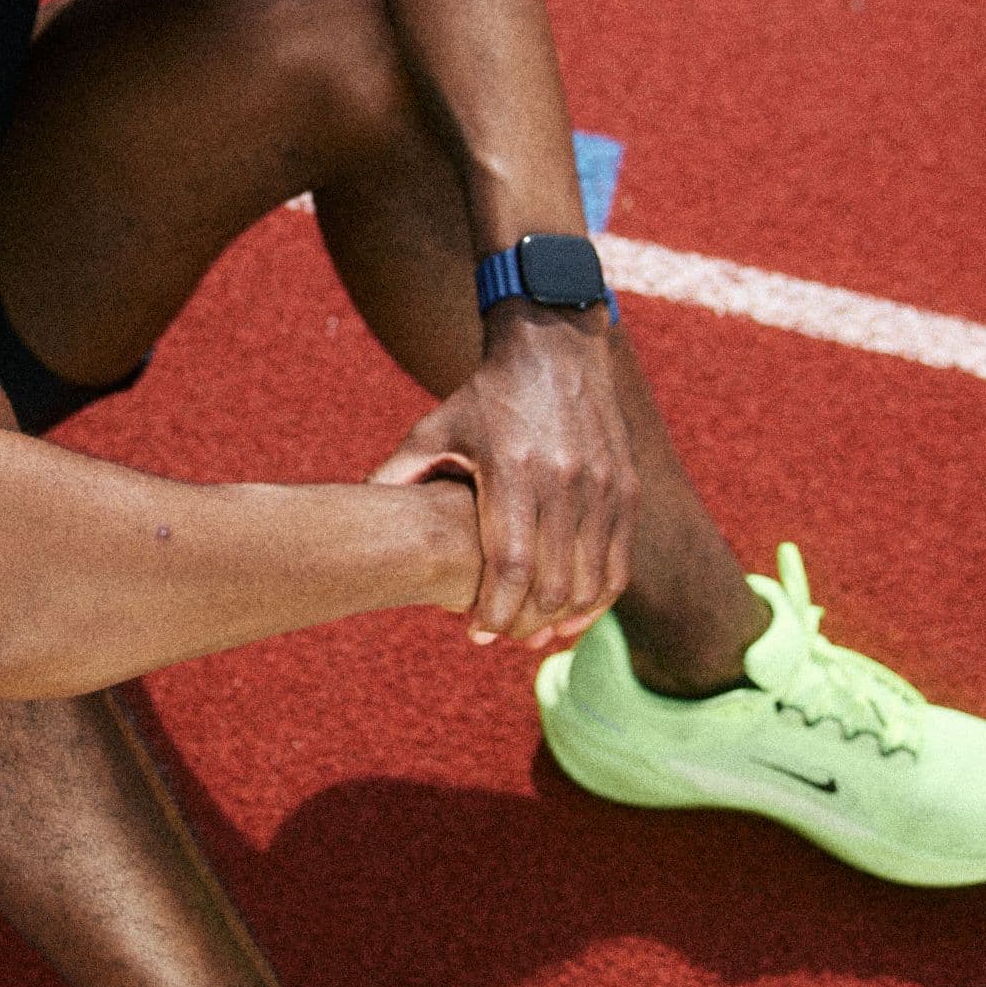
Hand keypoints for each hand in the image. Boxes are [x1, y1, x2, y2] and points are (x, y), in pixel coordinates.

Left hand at [368, 305, 638, 648]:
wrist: (555, 349)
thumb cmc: (485, 397)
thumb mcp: (434, 429)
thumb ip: (398, 474)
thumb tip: (358, 511)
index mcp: (512, 468)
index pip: (510, 565)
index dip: (495, 611)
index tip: (477, 635)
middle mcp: (564, 479)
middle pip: (553, 583)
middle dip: (526, 624)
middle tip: (503, 638)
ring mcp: (603, 486)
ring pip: (591, 581)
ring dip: (564, 620)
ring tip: (534, 634)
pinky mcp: (627, 489)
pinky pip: (619, 563)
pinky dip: (598, 599)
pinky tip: (573, 615)